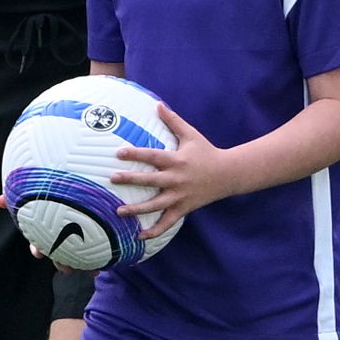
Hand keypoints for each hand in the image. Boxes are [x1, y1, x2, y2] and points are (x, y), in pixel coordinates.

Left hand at [116, 106, 239, 239]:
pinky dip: (154, 231)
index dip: (135, 154)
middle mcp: (176, 179)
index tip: (118, 153)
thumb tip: (157, 104)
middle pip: (150, 180)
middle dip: (131, 180)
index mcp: (176, 160)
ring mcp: (180, 196)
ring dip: (137, 209)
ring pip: (156, 205)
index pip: (152, 156)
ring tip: (118, 211)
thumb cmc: (206, 151)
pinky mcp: (184, 209)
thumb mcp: (191, 134)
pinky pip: (167, 222)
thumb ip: (173, 120)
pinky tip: (139, 236)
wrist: (227, 174)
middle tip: (111, 179)